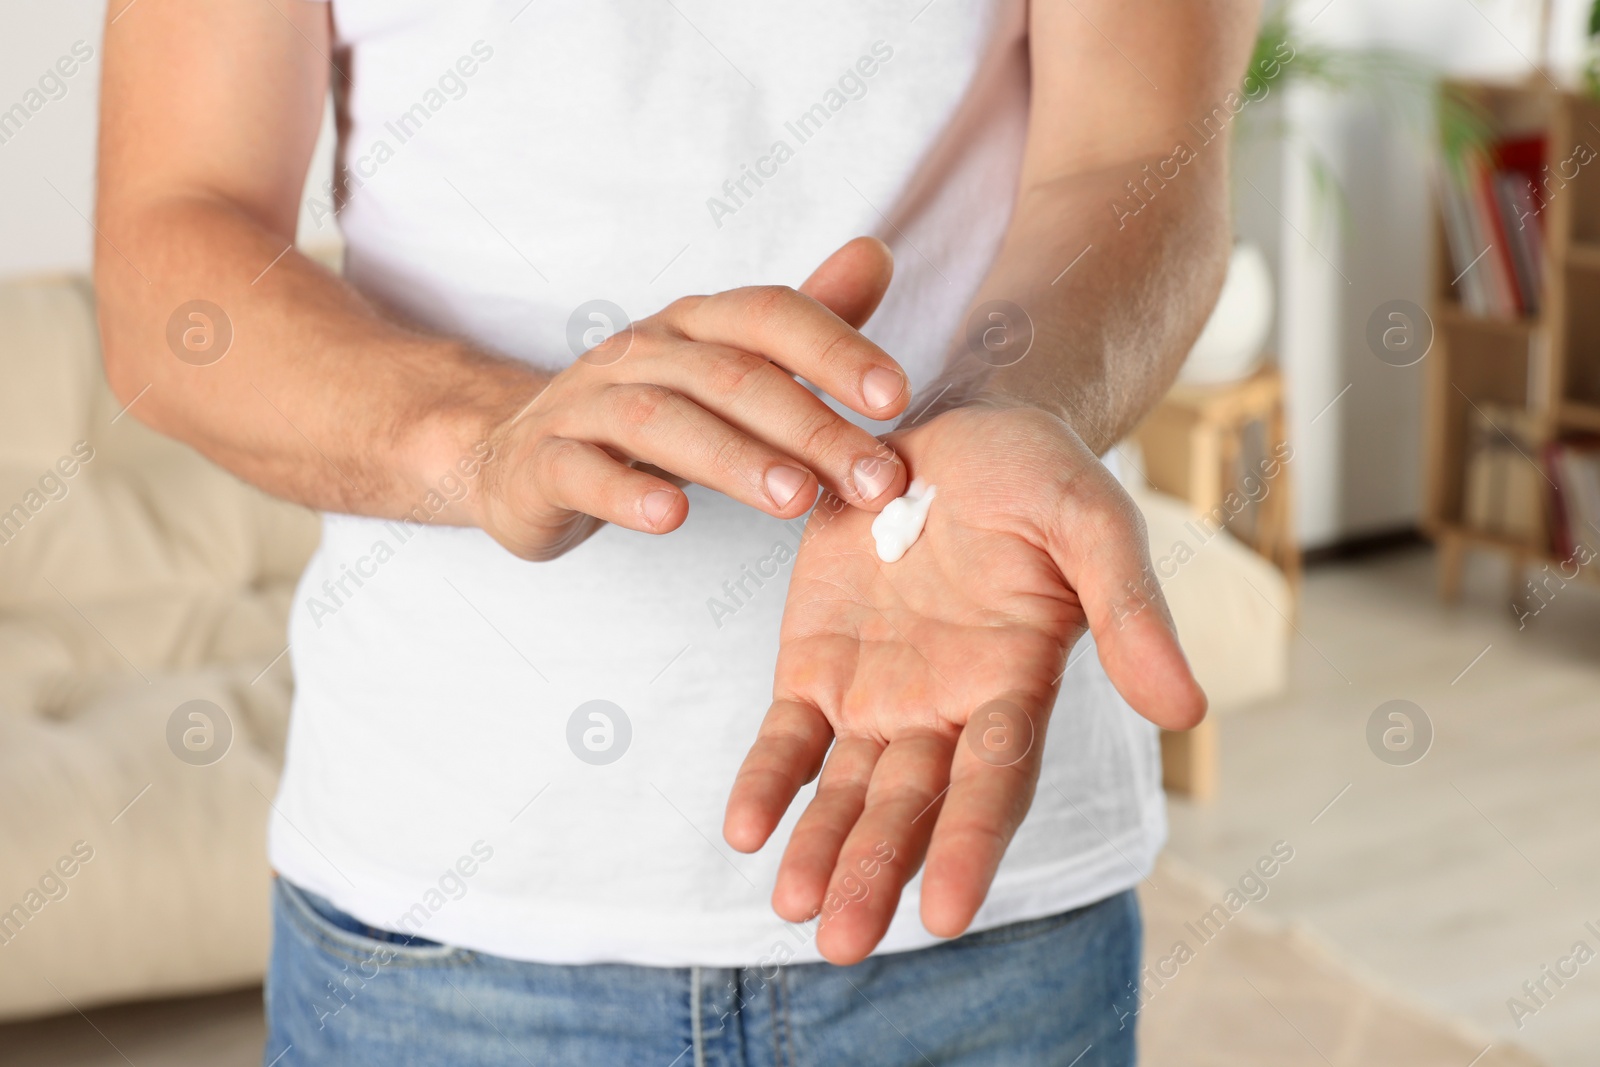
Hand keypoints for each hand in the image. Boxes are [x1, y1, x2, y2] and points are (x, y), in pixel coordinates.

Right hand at [473, 238, 910, 559]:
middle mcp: (641, 352)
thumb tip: (877, 255)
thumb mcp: (725, 365)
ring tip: (796, 499)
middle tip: (872, 478)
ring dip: (734, 457)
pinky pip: (581, 470)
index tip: (896, 398)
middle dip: (809, 425)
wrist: (516, 456)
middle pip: (729, 375)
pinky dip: (626, 492)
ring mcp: (584, 404)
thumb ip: (803, 324)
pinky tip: (672, 517)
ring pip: (661, 420)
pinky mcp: (541, 463)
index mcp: (694, 326)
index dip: (835, 347)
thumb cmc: (647, 412)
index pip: (769, 315)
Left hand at [722, 404, 1204, 963]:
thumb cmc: (1039, 476)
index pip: (994, 782)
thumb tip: (1188, 711)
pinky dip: (768, 781)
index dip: (968, 844)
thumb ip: (1129, 613)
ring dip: (821, 849)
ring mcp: (879, 693)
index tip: (941, 913)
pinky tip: (745, 829)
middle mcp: (947, 709)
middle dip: (877, 871)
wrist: (956, 429)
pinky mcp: (817, 664)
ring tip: (793, 907)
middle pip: (911, 805)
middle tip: (844, 943)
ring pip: (846, 789)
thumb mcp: (1093, 524)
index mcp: (1017, 686)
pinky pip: (789, 738)